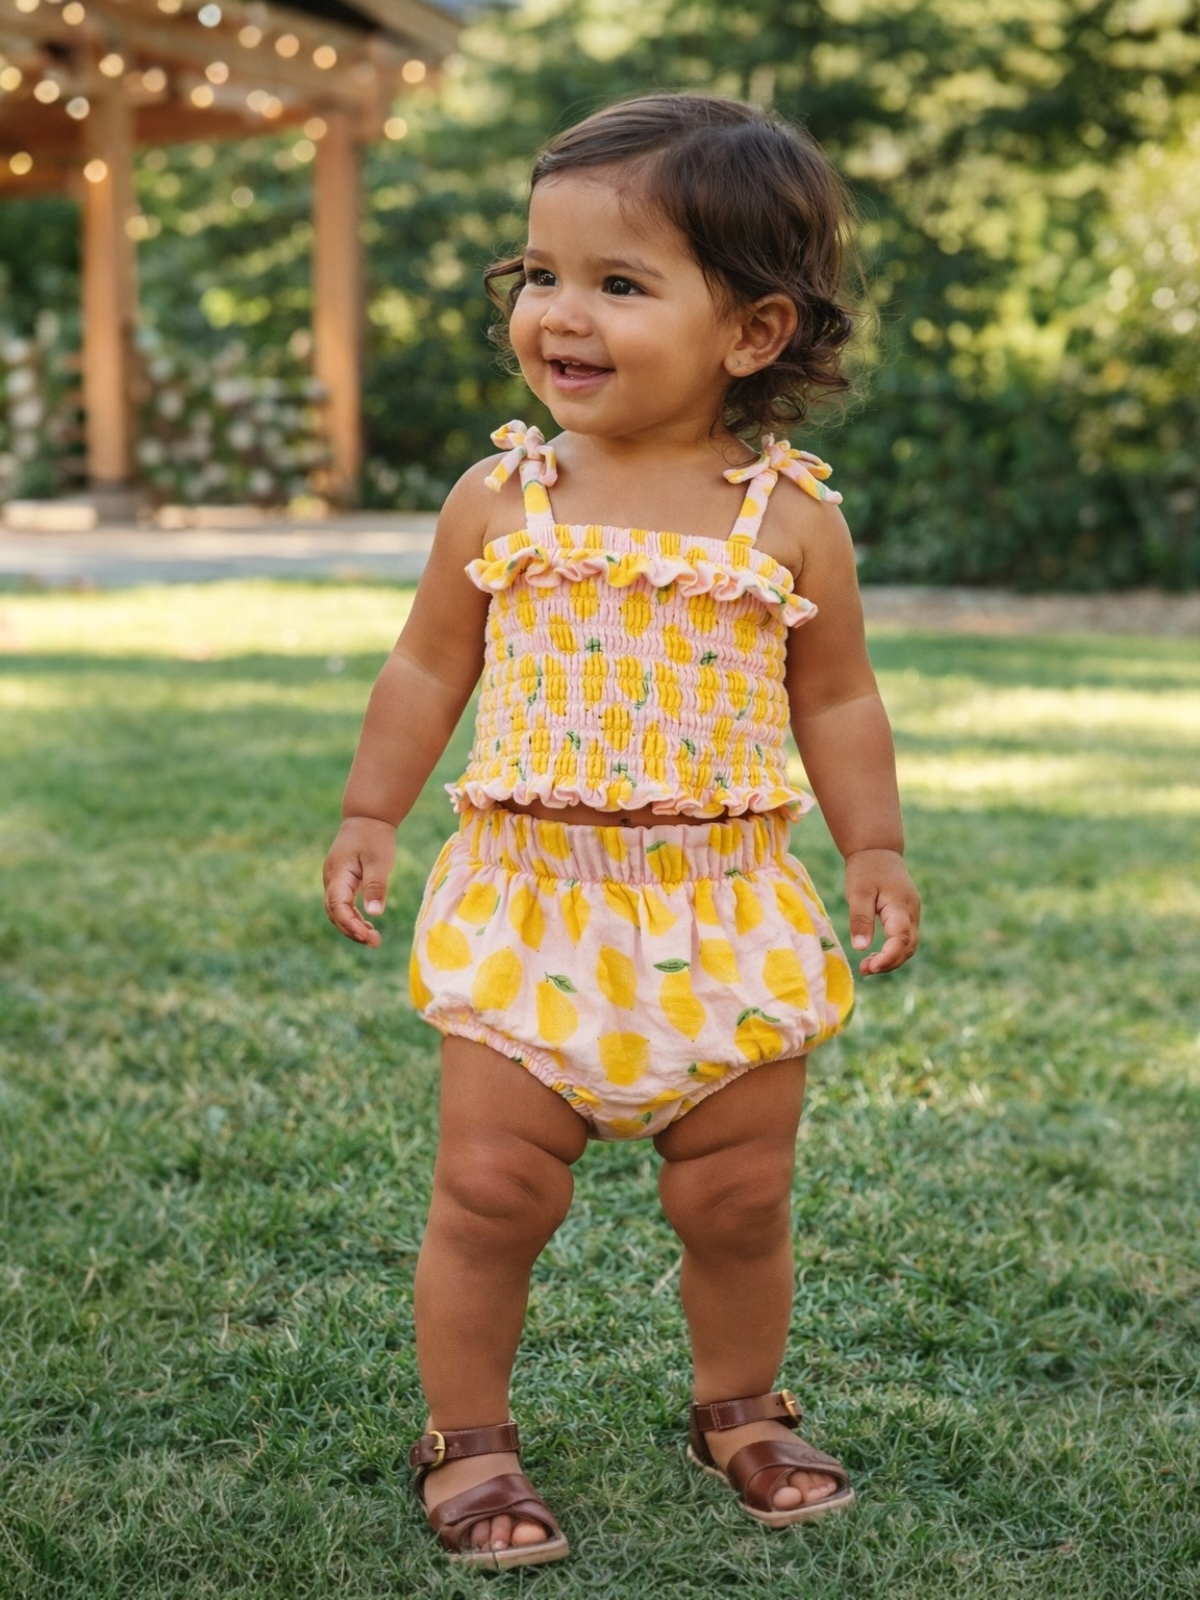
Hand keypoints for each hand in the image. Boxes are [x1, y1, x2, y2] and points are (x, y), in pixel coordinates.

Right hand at [323, 816, 396, 946]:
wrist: (368, 818)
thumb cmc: (375, 837)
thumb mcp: (379, 861)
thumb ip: (376, 886)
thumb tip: (375, 914)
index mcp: (338, 874)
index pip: (337, 906)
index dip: (349, 924)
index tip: (366, 936)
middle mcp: (331, 880)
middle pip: (335, 913)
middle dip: (352, 931)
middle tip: (375, 942)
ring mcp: (334, 881)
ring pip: (338, 911)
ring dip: (353, 927)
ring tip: (373, 940)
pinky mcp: (341, 882)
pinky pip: (343, 905)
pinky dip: (354, 917)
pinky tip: (368, 925)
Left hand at [844, 848, 919, 974]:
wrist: (878, 850)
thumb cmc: (866, 869)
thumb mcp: (858, 892)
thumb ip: (860, 919)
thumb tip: (860, 948)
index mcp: (900, 906)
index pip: (900, 940)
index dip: (888, 957)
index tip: (869, 967)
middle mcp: (911, 913)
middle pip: (908, 948)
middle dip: (889, 963)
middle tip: (864, 970)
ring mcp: (912, 914)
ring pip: (908, 946)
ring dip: (891, 960)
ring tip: (867, 966)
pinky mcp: (907, 915)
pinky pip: (905, 939)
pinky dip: (893, 951)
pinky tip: (875, 955)